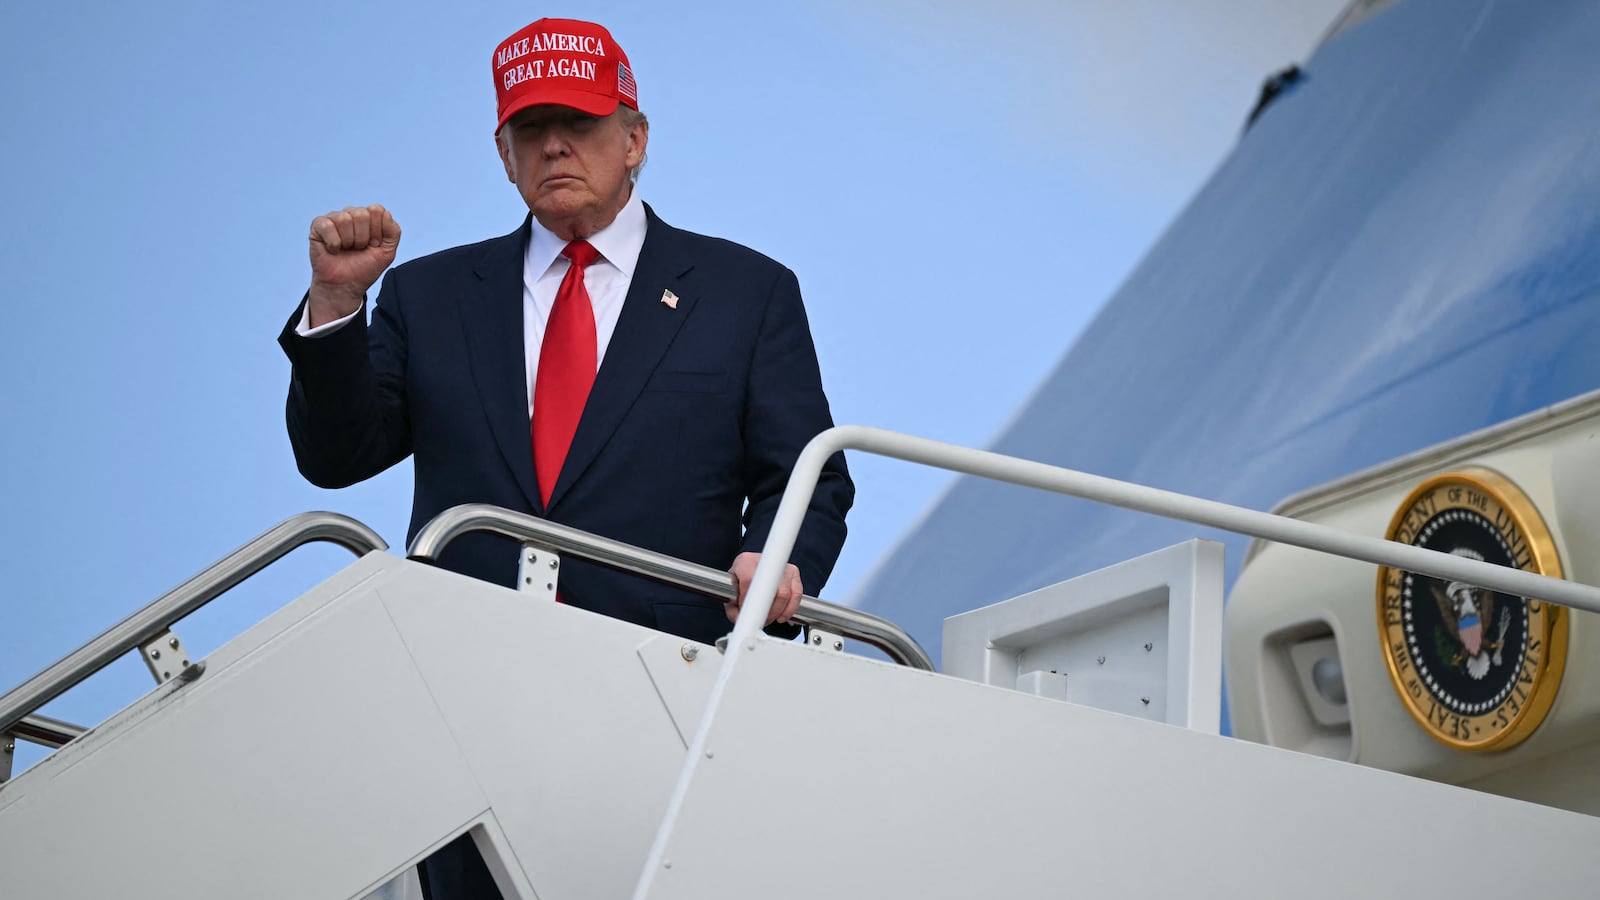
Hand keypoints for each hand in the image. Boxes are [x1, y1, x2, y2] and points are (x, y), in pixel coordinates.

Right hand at [306, 204, 401, 326]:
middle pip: (361, 214)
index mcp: (369, 217)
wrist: (346, 285)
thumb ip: (393, 231)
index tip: (373, 245)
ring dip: (348, 241)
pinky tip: (334, 249)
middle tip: (359, 249)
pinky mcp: (318, 225)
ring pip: (344, 219)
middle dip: (363, 238)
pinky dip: (333, 243)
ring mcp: (334, 218)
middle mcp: (352, 214)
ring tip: (346, 249)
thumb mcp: (387, 252)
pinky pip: (327, 226)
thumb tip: (384, 212)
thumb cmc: (364, 268)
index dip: (377, 232)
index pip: (377, 210)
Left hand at [726, 552, 802, 625]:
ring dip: (777, 612)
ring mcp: (780, 565)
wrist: (748, 571)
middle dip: (766, 610)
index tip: (746, 611)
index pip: (749, 580)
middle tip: (760, 620)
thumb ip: (732, 608)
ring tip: (768, 619)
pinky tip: (781, 616)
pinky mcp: (793, 572)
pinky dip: (790, 609)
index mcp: (745, 562)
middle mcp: (764, 560)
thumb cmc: (739, 582)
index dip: (748, 600)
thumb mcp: (729, 594)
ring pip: (785, 593)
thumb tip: (740, 619)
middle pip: (771, 588)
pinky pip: (797, 594)